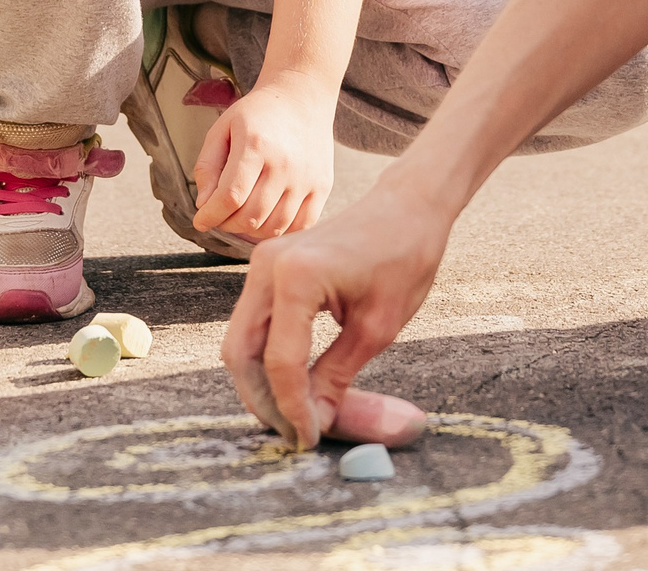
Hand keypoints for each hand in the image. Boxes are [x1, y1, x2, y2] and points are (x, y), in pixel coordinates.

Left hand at [192, 79, 335, 241]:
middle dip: (227, 224)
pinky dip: (280, 231)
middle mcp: (285, 164)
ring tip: (242, 217)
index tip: (201, 221)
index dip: (211, 216)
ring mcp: (307, 178)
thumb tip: (204, 205)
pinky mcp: (322, 186)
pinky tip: (267, 219)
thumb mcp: (222, 128)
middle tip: (221, 216)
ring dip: (251, 231)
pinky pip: (301, 225)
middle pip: (251, 216)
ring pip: (274, 226)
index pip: (230, 197)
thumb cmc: (258, 113)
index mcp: (256, 145)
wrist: (302, 97)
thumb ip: (207, 166)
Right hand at [220, 179, 443, 450]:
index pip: (280, 362)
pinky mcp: (268, 268)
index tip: (309, 440)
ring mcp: (262, 263)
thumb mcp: (377, 328)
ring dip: (260, 382)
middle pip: (241, 353)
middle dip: (262, 400)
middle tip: (292, 433)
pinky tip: (292, 383)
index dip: (293, 408)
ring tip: (293, 414)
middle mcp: (267, 266)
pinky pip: (254, 323)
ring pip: (240, 340)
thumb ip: (338, 376)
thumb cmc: (403, 257)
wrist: (407, 207)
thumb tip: (318, 421)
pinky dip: (265, 357)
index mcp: (296, 276)